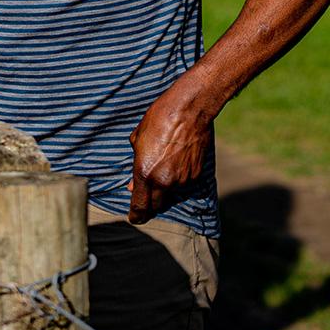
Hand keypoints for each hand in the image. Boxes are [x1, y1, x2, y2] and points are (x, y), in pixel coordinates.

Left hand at [127, 88, 212, 224]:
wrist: (189, 110)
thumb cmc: (158, 119)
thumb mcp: (138, 139)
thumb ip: (136, 163)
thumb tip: (133, 185)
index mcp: (146, 173)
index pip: (140, 206)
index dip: (136, 216)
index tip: (134, 219)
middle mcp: (165, 181)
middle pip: (155, 206)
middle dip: (149, 205)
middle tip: (144, 200)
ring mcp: (183, 180)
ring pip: (171, 195)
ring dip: (164, 190)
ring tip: (162, 171)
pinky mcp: (197, 175)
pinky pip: (184, 185)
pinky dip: (178, 180)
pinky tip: (176, 164)